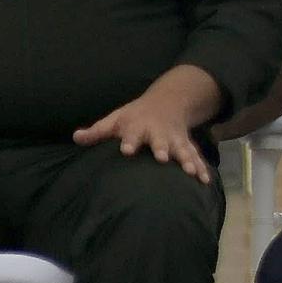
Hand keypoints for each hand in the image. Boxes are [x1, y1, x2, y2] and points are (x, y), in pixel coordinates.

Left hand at [74, 77, 216, 180]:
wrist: (167, 102)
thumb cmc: (134, 116)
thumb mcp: (115, 119)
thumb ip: (97, 132)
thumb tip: (76, 137)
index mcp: (138, 126)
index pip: (132, 134)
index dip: (129, 141)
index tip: (126, 150)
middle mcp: (158, 132)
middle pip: (160, 141)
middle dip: (162, 148)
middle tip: (162, 158)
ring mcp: (175, 139)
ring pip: (182, 149)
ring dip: (187, 160)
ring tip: (191, 172)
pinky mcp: (186, 145)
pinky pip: (196, 156)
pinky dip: (202, 167)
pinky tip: (205, 180)